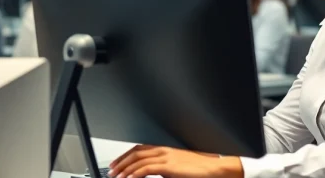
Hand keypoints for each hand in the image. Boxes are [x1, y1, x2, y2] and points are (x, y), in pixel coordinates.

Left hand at [108, 145, 241, 177]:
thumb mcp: (176, 167)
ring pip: (138, 161)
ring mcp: (165, 156)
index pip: (138, 149)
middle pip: (135, 153)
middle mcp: (162, 149)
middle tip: (111, 171)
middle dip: (121, 162)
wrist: (213, 168)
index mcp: (163, 148)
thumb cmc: (198, 169)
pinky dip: (135, 174)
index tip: (116, 163)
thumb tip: (150, 173)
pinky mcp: (168, 166)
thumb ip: (162, 168)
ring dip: (125, 169)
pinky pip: (146, 169)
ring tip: (116, 176)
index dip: (125, 156)